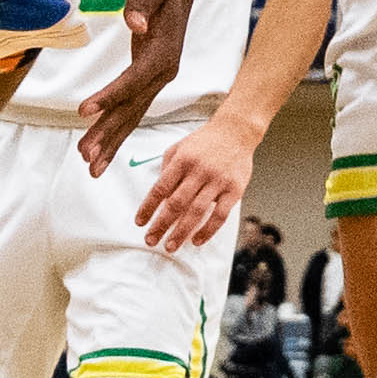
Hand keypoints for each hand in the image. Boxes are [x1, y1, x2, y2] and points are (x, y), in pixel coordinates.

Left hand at [75, 0, 193, 159]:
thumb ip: (142, 3)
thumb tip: (135, 22)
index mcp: (164, 52)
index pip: (134, 80)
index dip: (110, 96)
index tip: (83, 111)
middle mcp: (164, 71)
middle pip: (133, 107)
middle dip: (109, 133)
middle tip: (86, 156)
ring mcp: (157, 78)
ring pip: (132, 115)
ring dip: (111, 140)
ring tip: (91, 166)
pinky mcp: (148, 79)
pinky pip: (131, 109)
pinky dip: (115, 130)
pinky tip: (101, 147)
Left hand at [133, 113, 261, 254]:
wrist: (236, 131)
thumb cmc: (205, 141)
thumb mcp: (179, 147)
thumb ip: (167, 169)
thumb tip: (158, 197)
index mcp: (182, 160)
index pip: (160, 188)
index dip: (148, 207)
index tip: (140, 222)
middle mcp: (199, 171)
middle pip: (176, 203)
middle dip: (161, 225)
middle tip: (151, 240)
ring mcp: (218, 181)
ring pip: (197, 212)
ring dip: (181, 232)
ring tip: (170, 246)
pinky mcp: (234, 190)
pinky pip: (220, 215)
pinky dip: (208, 230)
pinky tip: (197, 240)